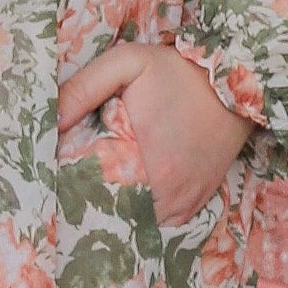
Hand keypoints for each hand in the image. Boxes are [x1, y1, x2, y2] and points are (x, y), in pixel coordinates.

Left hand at [57, 41, 250, 228]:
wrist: (239, 80)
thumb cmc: (179, 71)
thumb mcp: (127, 63)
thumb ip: (84, 88)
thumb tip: (49, 120)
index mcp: (152, 169)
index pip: (97, 199)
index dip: (73, 192)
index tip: (58, 180)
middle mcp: (172, 197)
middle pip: (117, 219)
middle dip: (93, 207)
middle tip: (71, 189)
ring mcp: (186, 204)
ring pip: (138, 225)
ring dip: (118, 213)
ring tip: (96, 194)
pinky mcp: (196, 204)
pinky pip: (160, 223)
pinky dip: (142, 214)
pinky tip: (126, 196)